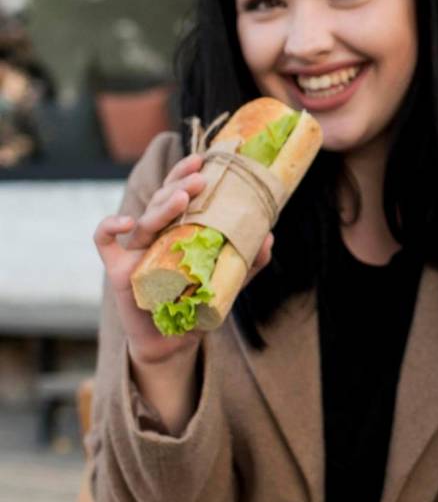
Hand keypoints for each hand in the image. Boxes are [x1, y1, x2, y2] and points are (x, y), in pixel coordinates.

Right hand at [94, 153, 272, 367]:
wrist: (174, 340)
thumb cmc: (198, 303)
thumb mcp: (230, 281)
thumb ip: (249, 261)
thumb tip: (268, 237)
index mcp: (178, 228)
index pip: (179, 193)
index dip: (186, 175)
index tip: (203, 161)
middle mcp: (156, 234)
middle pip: (162, 202)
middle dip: (180, 186)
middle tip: (201, 180)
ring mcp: (135, 250)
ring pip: (144, 220)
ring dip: (162, 207)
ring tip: (182, 198)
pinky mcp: (117, 269)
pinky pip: (104, 241)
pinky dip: (109, 226)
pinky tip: (127, 222)